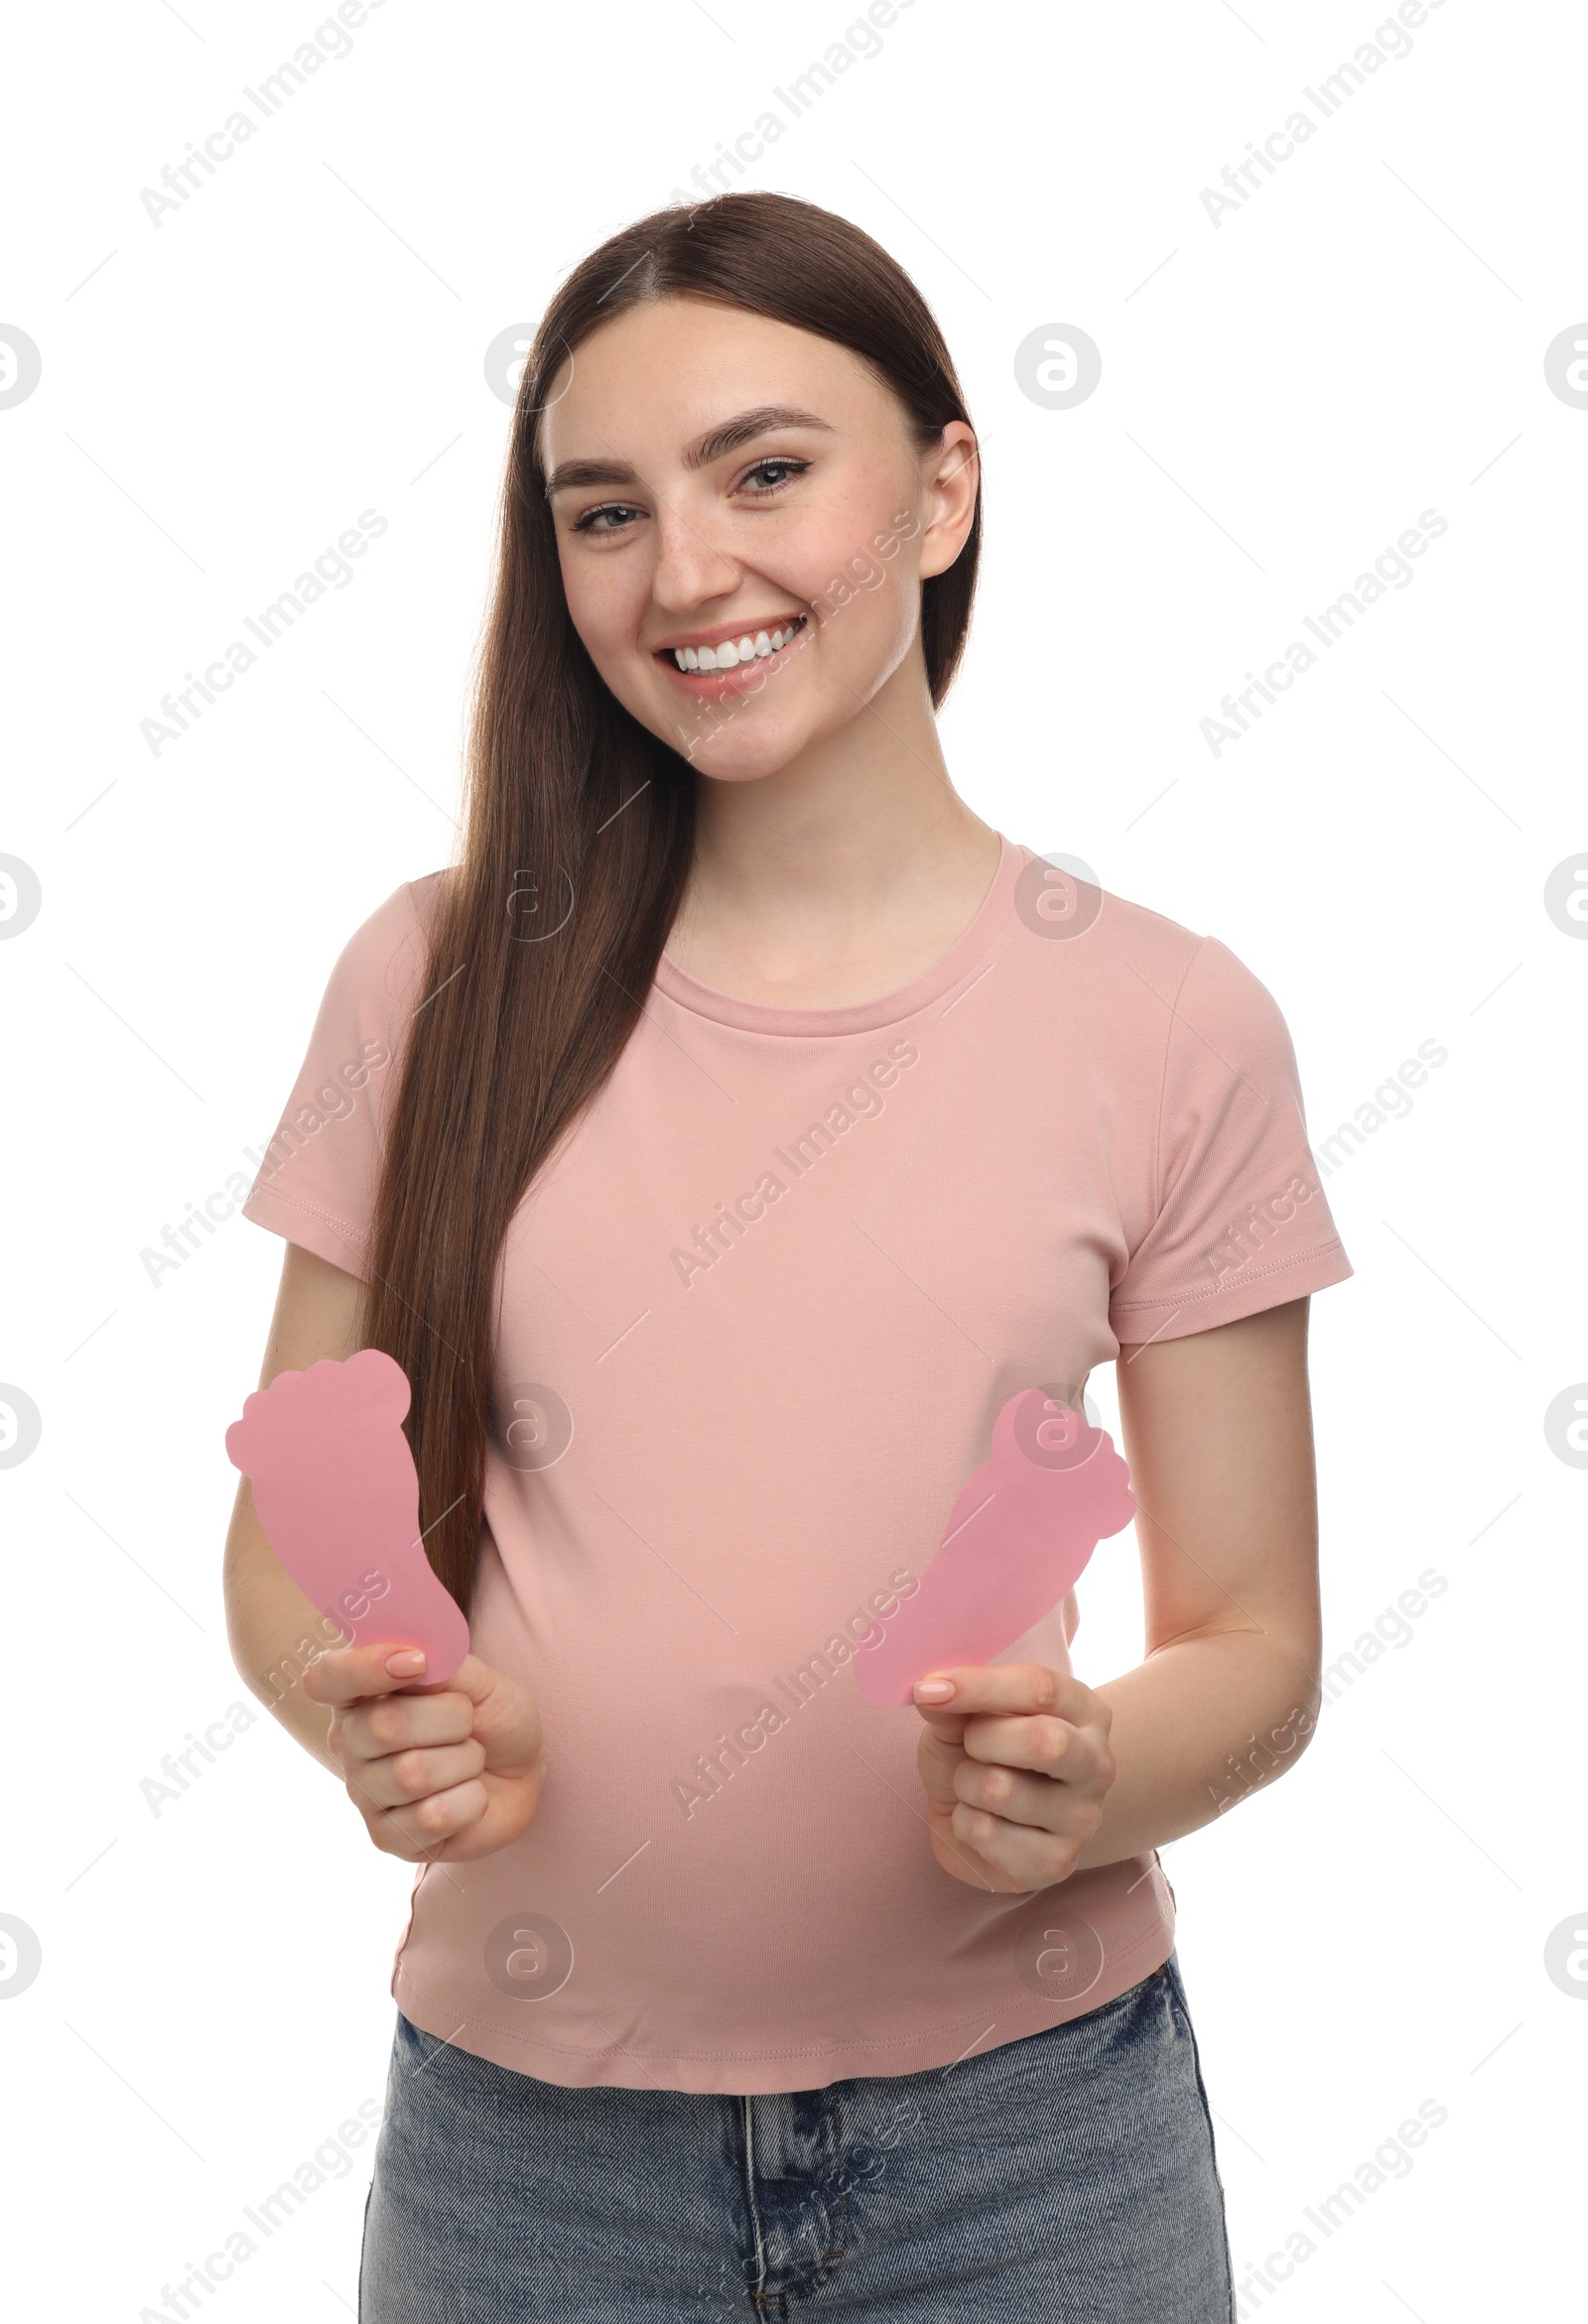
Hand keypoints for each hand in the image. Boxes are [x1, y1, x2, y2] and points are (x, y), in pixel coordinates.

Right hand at [303, 1644, 545, 1863]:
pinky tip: (470, 1795)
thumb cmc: (489, 1717)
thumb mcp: (476, 1677)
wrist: (521, 1769)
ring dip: (464, 1761)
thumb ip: (441, 1663)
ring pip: (412, 1775)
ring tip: (470, 1760)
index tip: (417, 1662)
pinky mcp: (387, 1838)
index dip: (364, 1668)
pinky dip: (470, 1801)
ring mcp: (364, 1794)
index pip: (327, 1676)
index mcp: (360, 1694)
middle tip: (468, 1722)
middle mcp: (350, 1743)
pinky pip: (431, 1818)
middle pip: (382, 1726)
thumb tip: (412, 1656)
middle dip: (449, 1718)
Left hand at [912, 1662, 1115, 1892]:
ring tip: (973, 1786)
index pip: (1041, 1689)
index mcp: (1085, 1712)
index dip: (981, 1685)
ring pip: (1001, 1789)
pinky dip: (963, 1822)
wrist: (984, 1823)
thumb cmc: (983, 1757)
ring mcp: (1083, 1819)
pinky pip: (985, 1833)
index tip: (928, 1688)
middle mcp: (1097, 1764)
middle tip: (966, 1744)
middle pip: (1046, 1742)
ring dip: (965, 1783)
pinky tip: (980, 1821)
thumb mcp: (964, 1718)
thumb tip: (932, 1691)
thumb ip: (955, 1703)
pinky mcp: (1056, 1863)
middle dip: (983, 1738)